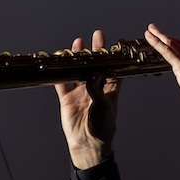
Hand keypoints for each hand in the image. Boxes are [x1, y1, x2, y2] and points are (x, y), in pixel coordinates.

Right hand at [54, 30, 119, 168]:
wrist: (87, 144)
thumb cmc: (103, 127)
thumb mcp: (104, 107)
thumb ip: (97, 89)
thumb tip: (93, 74)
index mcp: (110, 90)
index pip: (115, 69)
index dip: (117, 56)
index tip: (119, 42)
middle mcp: (96, 88)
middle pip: (96, 65)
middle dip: (97, 51)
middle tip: (97, 35)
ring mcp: (81, 92)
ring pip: (79, 70)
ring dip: (79, 58)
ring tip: (78, 43)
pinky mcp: (67, 98)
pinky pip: (63, 82)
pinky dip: (60, 72)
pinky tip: (60, 60)